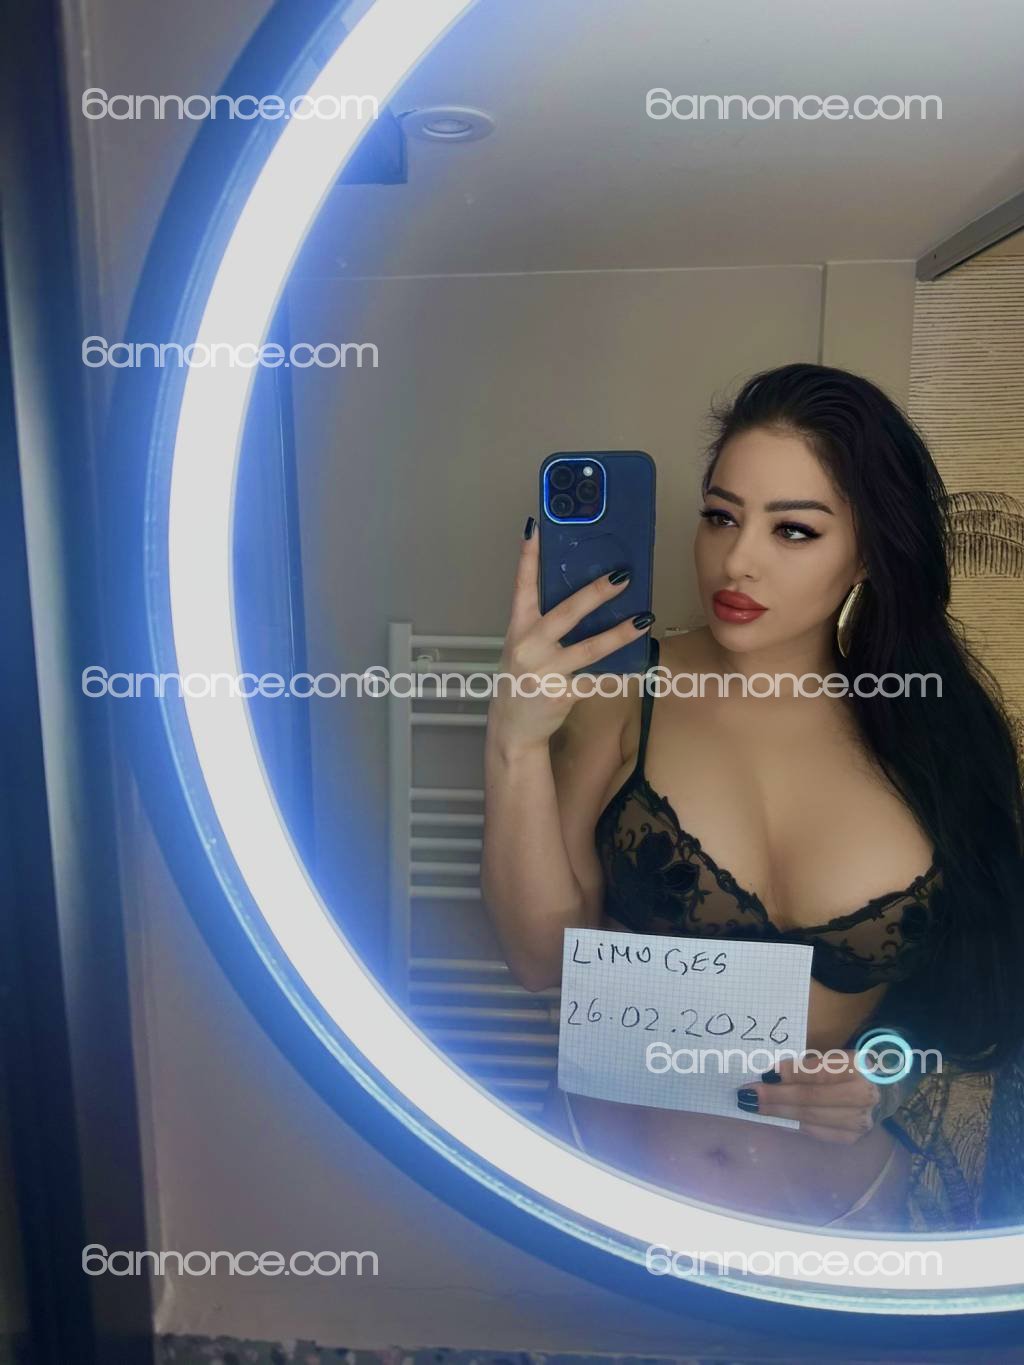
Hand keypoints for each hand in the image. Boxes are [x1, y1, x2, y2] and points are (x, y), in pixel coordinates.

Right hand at [486, 516, 653, 751]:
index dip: (529, 557)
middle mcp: (529, 646)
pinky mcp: (561, 694)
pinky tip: (640, 666)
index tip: (537, 528)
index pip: (522, 586)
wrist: (512, 728)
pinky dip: (620, 674)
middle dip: (595, 593)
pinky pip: (597, 681)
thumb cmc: (522, 680)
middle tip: (622, 575)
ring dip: (619, 633)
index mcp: (518, 628)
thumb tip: (584, 597)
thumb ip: (544, 624)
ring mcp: (545, 671)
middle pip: (566, 613)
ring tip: (644, 619)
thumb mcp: (523, 647)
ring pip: (589, 649)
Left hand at [736, 1050, 908, 1143]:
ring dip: (778, 1113)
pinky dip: (794, 1124)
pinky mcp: (854, 1136)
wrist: (892, 1083)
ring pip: (811, 1118)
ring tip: (752, 1107)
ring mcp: (861, 1120)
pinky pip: (817, 1132)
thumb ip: (811, 1060)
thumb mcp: (839, 1050)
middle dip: (775, 1097)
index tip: (765, 1073)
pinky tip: (776, 1118)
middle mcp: (864, 1096)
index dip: (791, 1073)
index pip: (820, 1073)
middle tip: (746, 1094)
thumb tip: (771, 1069)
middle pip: (812, 1099)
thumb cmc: (856, 1059)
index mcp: (861, 1066)